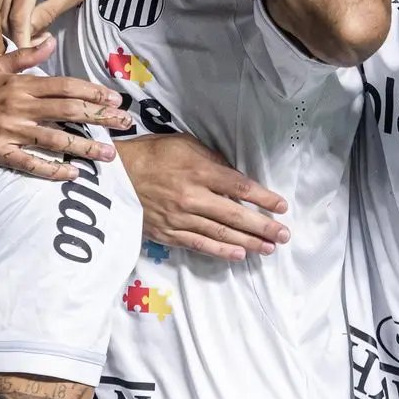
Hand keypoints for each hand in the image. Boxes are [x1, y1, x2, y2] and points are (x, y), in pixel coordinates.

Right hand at [0, 36, 131, 179]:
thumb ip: (24, 55)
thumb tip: (50, 41)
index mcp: (19, 84)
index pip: (64, 87)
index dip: (92, 93)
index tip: (113, 100)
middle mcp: (18, 107)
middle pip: (68, 111)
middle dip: (100, 117)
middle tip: (125, 124)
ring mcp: (10, 132)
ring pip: (56, 139)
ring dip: (85, 146)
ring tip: (108, 154)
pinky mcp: (0, 154)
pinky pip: (32, 163)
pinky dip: (54, 169)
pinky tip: (73, 173)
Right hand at [4, 0, 89, 46]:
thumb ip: (48, 13)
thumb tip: (31, 35)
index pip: (18, 16)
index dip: (22, 39)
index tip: (31, 56)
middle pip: (6, 17)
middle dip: (19, 37)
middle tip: (40, 46)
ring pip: (3, 13)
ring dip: (17, 29)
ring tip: (39, 35)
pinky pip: (6, 6)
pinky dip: (16, 20)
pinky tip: (32, 24)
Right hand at [116, 133, 288, 260]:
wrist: (114, 176)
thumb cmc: (151, 154)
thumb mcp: (183, 144)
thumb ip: (211, 159)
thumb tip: (234, 176)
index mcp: (198, 170)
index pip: (239, 187)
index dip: (263, 198)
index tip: (281, 206)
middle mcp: (191, 197)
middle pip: (235, 215)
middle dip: (263, 227)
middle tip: (284, 235)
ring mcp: (179, 218)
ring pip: (220, 233)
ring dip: (248, 242)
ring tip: (269, 248)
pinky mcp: (168, 232)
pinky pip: (199, 244)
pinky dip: (220, 250)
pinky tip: (238, 255)